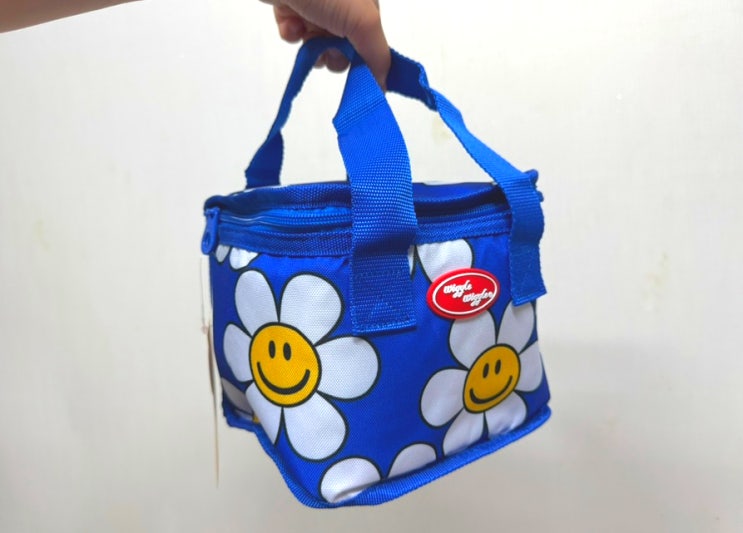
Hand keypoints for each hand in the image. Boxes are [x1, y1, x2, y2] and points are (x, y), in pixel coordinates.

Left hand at [260, 0, 389, 88]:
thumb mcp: (362, 20)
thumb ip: (376, 53)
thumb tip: (384, 83)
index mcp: (366, 0)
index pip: (371, 39)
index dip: (364, 59)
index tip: (356, 75)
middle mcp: (344, 0)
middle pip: (344, 43)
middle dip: (335, 54)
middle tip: (327, 53)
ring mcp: (316, 1)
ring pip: (318, 40)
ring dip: (312, 46)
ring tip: (306, 37)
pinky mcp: (290, 2)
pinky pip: (294, 29)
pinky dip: (292, 33)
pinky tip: (290, 25)